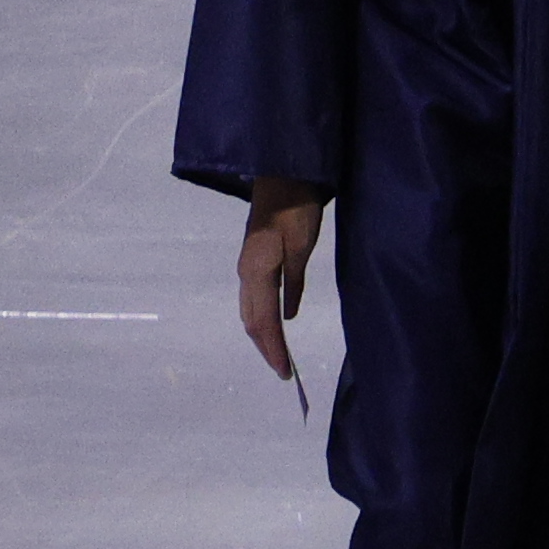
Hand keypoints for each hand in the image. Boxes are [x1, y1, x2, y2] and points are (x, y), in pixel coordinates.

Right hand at [235, 175, 327, 378]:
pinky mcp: (252, 261)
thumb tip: (288, 317)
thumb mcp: (302, 246)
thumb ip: (294, 282)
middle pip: (252, 322)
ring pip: (249, 312)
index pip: (263, 323)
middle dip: (266, 348)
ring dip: (261, 336)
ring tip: (278, 355)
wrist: (282, 175)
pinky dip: (260, 319)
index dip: (273, 350)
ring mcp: (246, 268)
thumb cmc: (296, 208)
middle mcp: (245, 275)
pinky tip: (271, 325)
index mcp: (257, 273)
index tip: (285, 373)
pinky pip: (253, 300)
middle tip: (283, 372)